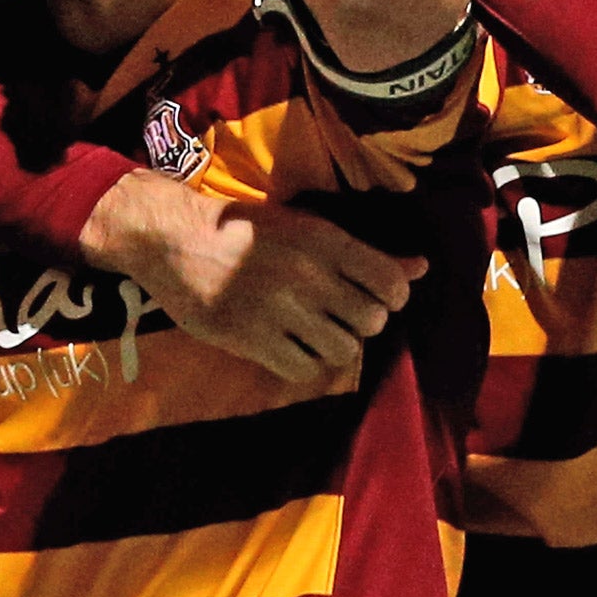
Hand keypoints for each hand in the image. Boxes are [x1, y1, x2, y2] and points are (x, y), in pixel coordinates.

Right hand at [79, 168, 424, 382]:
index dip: (392, 296)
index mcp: (323, 239)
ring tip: (315, 331)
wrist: (174, 240)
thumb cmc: (245, 231)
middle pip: (371, 321)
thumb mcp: (305, 228)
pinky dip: (304, 362)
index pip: (390, 282)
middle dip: (362, 321)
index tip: (376, 296)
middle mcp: (307, 274)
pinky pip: (304, 369)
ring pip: (343, 350)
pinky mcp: (252, 339)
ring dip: (335, 345)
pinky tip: (291, 345)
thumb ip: (364, 253)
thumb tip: (421, 268)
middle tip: (340, 314)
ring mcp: (279, 309)